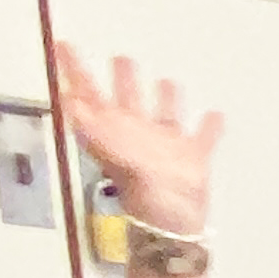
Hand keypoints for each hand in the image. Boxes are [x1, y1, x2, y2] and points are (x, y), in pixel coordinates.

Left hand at [54, 45, 223, 236]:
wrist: (176, 230)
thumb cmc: (147, 199)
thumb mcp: (117, 159)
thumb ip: (94, 130)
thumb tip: (66, 100)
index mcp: (114, 132)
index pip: (88, 94)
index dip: (74, 70)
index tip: (63, 46)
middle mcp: (137, 135)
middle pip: (126, 99)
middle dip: (123, 79)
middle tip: (122, 58)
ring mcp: (166, 148)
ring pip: (164, 114)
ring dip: (165, 97)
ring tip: (167, 81)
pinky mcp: (194, 160)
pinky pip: (203, 138)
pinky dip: (210, 127)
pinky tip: (216, 116)